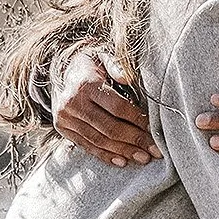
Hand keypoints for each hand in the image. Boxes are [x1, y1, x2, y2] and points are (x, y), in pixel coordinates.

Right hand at [52, 53, 159, 167]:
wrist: (62, 72)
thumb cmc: (92, 65)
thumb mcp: (103, 56)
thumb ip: (116, 65)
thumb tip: (127, 78)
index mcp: (85, 84)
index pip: (116, 106)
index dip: (137, 119)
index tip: (155, 129)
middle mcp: (72, 103)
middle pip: (108, 127)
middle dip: (134, 140)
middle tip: (155, 151)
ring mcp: (66, 118)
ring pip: (98, 140)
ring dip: (123, 151)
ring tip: (143, 158)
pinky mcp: (63, 129)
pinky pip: (86, 146)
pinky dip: (105, 155)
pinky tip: (122, 161)